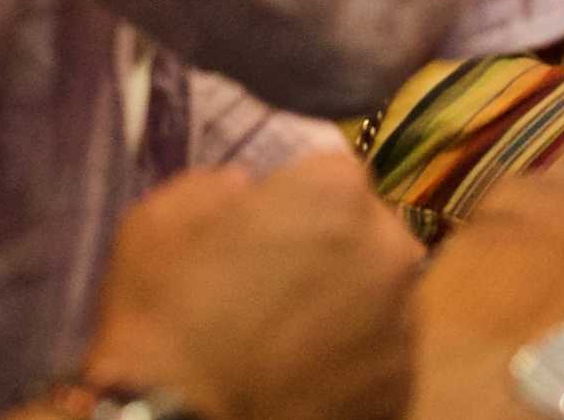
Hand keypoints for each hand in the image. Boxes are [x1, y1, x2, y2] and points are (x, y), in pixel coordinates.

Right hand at [76, 155, 420, 419]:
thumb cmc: (165, 322)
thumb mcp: (158, 223)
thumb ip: (215, 187)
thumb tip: (245, 189)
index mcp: (338, 193)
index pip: (332, 177)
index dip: (295, 205)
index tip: (265, 235)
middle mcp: (391, 248)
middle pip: (367, 237)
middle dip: (331, 255)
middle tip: (276, 293)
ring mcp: (405, 322)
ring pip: (379, 300)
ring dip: (346, 310)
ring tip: (287, 345)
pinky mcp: (403, 387)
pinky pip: (379, 360)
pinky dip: (350, 366)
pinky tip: (302, 380)